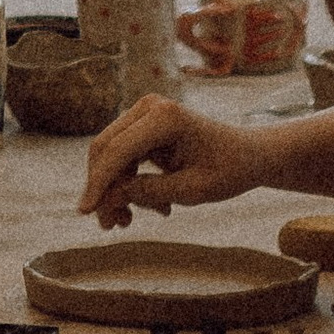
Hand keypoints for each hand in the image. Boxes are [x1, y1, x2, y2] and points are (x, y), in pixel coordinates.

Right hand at [79, 98, 261, 228]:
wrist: (249, 155)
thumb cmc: (229, 170)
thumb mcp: (192, 191)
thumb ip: (148, 192)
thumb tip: (108, 197)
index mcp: (165, 118)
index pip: (118, 151)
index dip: (98, 183)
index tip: (85, 212)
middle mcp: (149, 107)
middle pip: (106, 150)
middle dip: (104, 189)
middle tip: (111, 225)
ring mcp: (144, 113)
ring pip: (111, 155)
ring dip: (116, 190)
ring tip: (128, 221)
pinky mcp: (144, 126)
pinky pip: (122, 156)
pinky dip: (128, 183)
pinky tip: (151, 206)